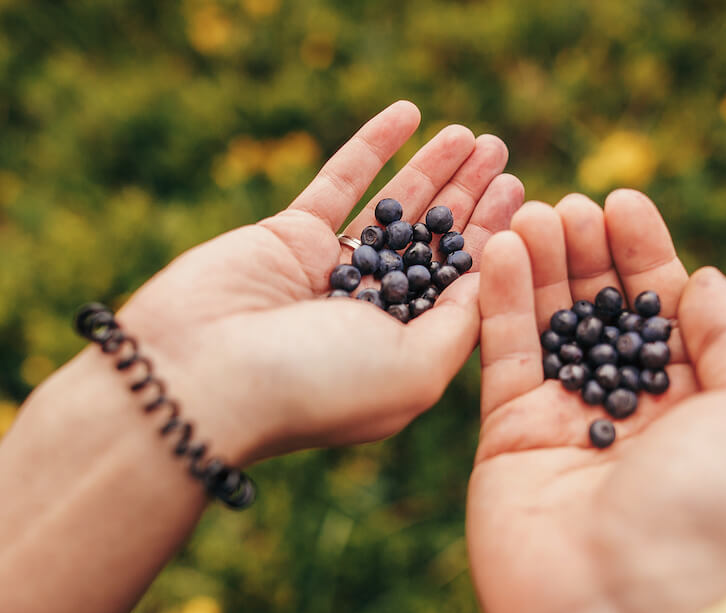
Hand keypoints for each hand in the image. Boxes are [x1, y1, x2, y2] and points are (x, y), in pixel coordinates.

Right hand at [117, 101, 523, 464]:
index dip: (495, 242)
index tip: (525, 198)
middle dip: (471, 199)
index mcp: (405, 354)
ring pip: (392, 209)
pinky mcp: (287, 236)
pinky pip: (339, 182)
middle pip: (434, 244)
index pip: (462, 288)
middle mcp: (370, 314)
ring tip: (473, 135)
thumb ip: (457, 325)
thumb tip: (484, 281)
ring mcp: (328, 273)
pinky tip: (408, 112)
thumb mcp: (413, 371)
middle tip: (504, 153)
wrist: (200, 375)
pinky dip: (373, 146)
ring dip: (433, 169)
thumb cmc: (315, 386)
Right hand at [467, 192, 725, 612]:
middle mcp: (634, 411)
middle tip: (570, 204)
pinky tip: (499, 249)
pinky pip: (505, 358)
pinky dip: (499, 302)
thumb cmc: (718, 509)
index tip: (625, 199)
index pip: (668, 309)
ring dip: (541, 266)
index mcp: (701, 404)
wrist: (632, 609)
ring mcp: (568, 424)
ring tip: (532, 212)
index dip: (647, 252)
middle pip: (605, 310)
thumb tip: (700, 278)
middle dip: (590, 252)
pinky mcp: (510, 439)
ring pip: (550, 325)